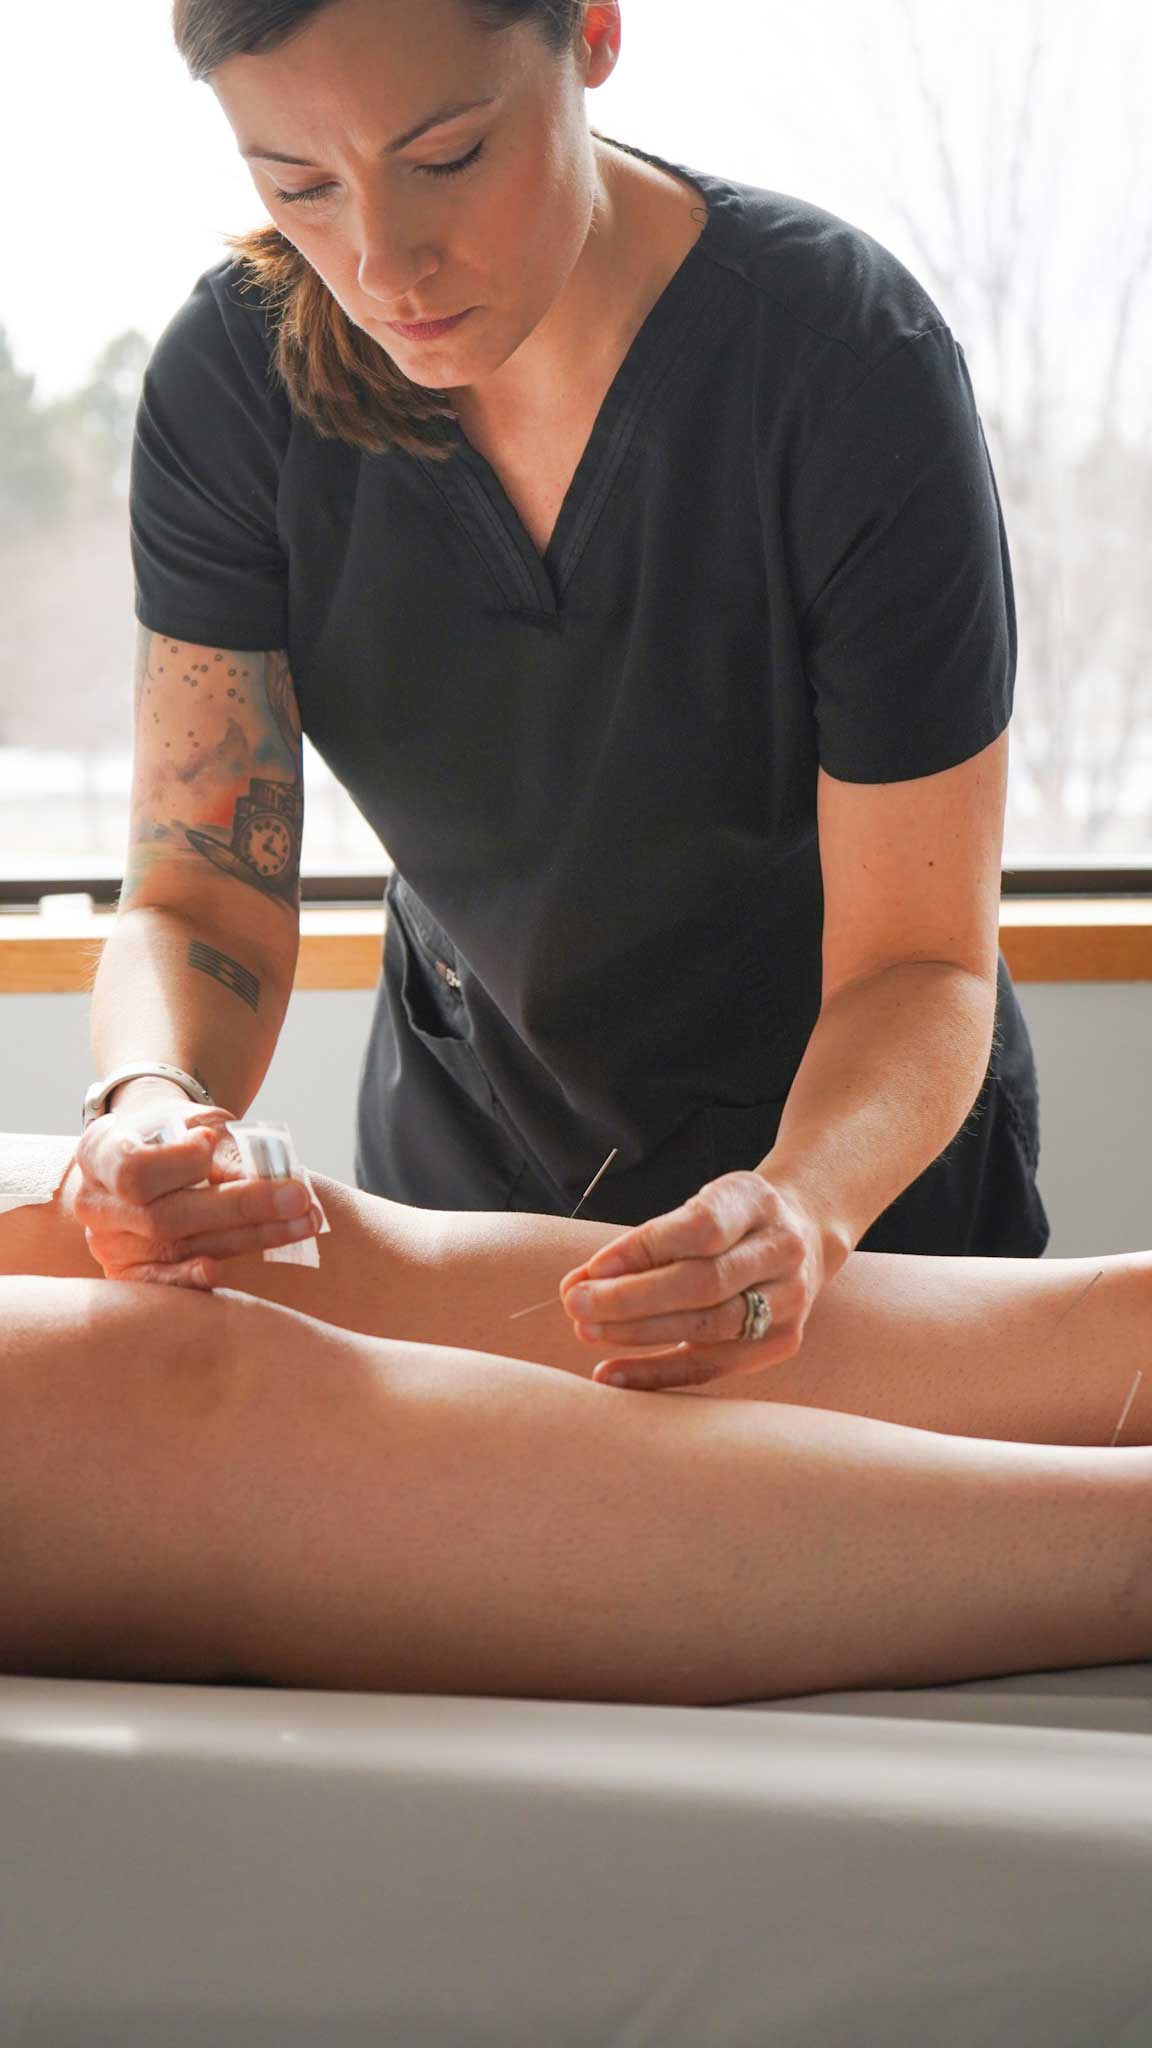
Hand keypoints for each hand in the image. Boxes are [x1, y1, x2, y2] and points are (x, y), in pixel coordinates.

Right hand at [70, 1100, 320, 1288]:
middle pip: (166, 1218)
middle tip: (299, 1198)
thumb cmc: (174, 1133)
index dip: (178, 1163)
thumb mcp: (194, 1123)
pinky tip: (228, 1273)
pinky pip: (163, 1284)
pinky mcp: (128, 1273)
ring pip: (178, 1250)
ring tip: (303, 1222)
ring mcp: (108, 1245)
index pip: (135, 1169)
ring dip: (250, 1238)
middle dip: (241, 1208)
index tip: (211, 1144)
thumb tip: (263, 1182)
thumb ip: (222, 1149)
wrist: (148, 1150)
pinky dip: (196, 1280)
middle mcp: (95, 1204)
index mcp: (100, 1153)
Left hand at [559, 1171, 837, 1391]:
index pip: (701, 1228)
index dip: (643, 1250)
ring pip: (710, 1327)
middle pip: (705, 1283)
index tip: (592, 1268)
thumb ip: (645, 1243)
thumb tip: (578, 1283)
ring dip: (639, 1334)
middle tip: (576, 1304)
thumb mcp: (699, 1207)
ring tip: (587, 1331)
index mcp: (757, 1201)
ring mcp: (790, 1300)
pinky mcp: (781, 1341)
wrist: (804, 1236)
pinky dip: (658, 1373)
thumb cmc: (730, 1221)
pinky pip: (713, 1366)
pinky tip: (613, 1374)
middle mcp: (782, 1250)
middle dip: (633, 1298)